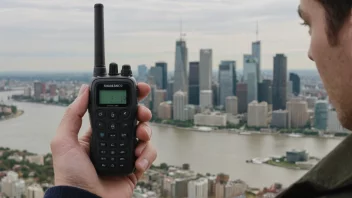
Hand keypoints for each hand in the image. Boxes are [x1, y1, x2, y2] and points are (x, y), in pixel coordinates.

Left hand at [50, 83, 156, 197]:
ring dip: (145, 133)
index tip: (139, 88)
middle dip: (141, 113)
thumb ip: (72, 114)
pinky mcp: (135, 168)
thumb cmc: (70, 176)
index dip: (127, 98)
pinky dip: (147, 155)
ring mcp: (125, 154)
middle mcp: (113, 141)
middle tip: (143, 113)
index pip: (114, 110)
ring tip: (140, 139)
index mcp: (97, 133)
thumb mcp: (63, 141)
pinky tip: (137, 162)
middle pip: (133, 119)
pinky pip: (149, 154)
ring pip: (144, 135)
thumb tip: (84, 91)